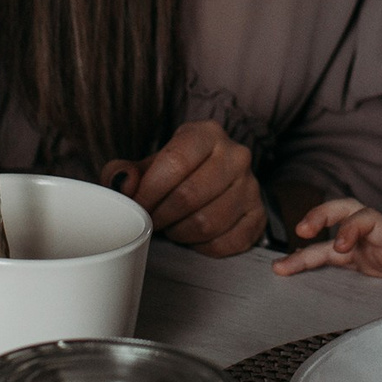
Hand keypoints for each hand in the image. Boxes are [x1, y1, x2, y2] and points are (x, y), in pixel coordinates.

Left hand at [99, 121, 264, 256]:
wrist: (220, 179)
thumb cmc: (181, 173)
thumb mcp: (151, 164)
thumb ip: (126, 171)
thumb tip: (123, 183)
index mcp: (207, 134)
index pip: (174, 163)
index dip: (149, 191)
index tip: (137, 206)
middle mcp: (236, 156)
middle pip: (189, 196)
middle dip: (162, 216)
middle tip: (152, 220)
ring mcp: (251, 186)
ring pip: (207, 223)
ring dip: (181, 233)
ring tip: (172, 227)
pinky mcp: (259, 215)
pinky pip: (228, 242)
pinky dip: (204, 247)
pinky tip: (195, 238)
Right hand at [272, 201, 381, 308]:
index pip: (369, 220)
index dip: (352, 227)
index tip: (340, 245)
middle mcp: (375, 238)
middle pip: (344, 212)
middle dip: (322, 215)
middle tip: (303, 229)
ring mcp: (365, 248)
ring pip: (329, 239)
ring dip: (306, 248)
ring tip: (280, 267)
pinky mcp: (359, 261)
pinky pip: (329, 258)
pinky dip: (310, 262)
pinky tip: (289, 272)